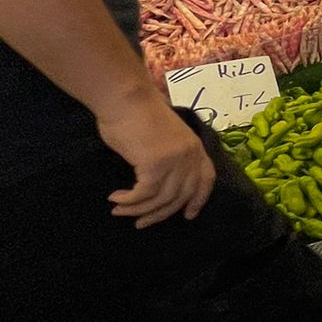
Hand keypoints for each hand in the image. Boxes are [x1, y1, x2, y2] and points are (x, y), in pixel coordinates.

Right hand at [96, 89, 214, 226]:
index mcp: (195, 147)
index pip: (206, 179)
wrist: (126, 97)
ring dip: (138, 210)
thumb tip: (157, 181)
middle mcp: (190, 155)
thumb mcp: (163, 137)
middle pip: (181, 196)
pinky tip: (116, 199)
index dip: (199, 199)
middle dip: (160, 214)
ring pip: (160, 199)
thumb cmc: (137, 114)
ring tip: (119, 211)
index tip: (188, 216)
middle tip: (141, 224)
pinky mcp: (155, 165)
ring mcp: (175, 160)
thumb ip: (169, 156)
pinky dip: (128, 201)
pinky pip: (143, 194)